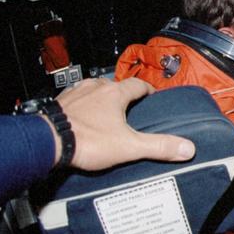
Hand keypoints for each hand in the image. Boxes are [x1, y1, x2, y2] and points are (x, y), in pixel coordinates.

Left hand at [55, 78, 195, 170]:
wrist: (47, 142)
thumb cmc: (86, 141)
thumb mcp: (129, 146)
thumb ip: (158, 146)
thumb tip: (186, 148)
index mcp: (115, 93)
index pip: (138, 85)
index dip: (147, 90)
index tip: (152, 96)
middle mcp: (95, 88)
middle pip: (115, 86)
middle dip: (123, 95)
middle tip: (129, 109)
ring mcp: (75, 93)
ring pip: (93, 89)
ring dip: (100, 98)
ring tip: (105, 113)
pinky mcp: (59, 103)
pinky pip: (74, 99)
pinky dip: (81, 105)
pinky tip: (81, 118)